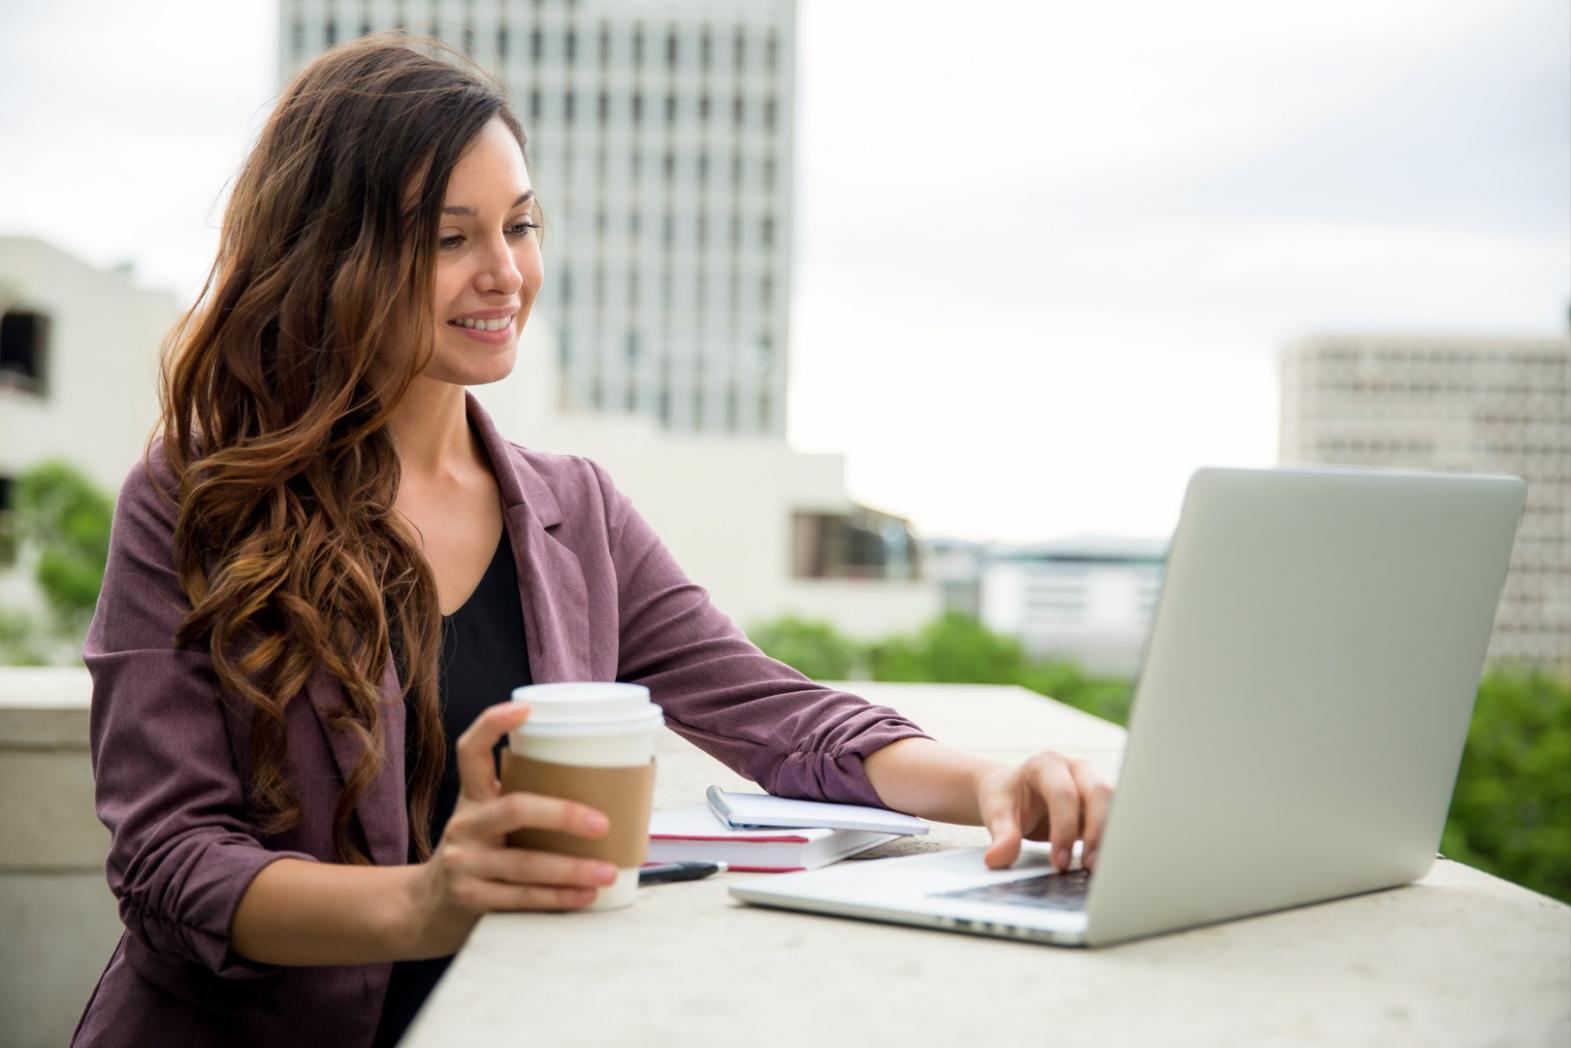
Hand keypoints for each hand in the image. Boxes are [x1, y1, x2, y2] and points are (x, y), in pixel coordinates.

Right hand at [405, 702, 619, 956]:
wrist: (428, 907)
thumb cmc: (479, 854)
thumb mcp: (487, 819)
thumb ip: (523, 801)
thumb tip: (603, 790)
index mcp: (473, 797)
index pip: (470, 750)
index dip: (493, 725)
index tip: (526, 709)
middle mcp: (464, 825)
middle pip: (514, 809)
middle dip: (563, 815)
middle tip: (602, 824)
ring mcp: (463, 863)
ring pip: (523, 864)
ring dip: (571, 870)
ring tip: (607, 872)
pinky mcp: (468, 898)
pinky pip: (521, 897)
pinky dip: (558, 898)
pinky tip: (585, 897)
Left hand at [975, 751, 1113, 872]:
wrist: (1011, 791)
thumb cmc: (1006, 798)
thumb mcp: (996, 812)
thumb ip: (1001, 834)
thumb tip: (997, 858)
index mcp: (1047, 764)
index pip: (1064, 794)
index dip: (1064, 829)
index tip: (1059, 862)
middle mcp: (1075, 768)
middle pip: (1099, 792)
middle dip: (1097, 831)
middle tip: (1089, 865)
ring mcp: (1091, 783)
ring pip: (1115, 804)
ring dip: (1111, 836)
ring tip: (1100, 868)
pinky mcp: (1101, 804)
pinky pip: (1116, 818)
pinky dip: (1113, 839)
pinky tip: (1107, 863)